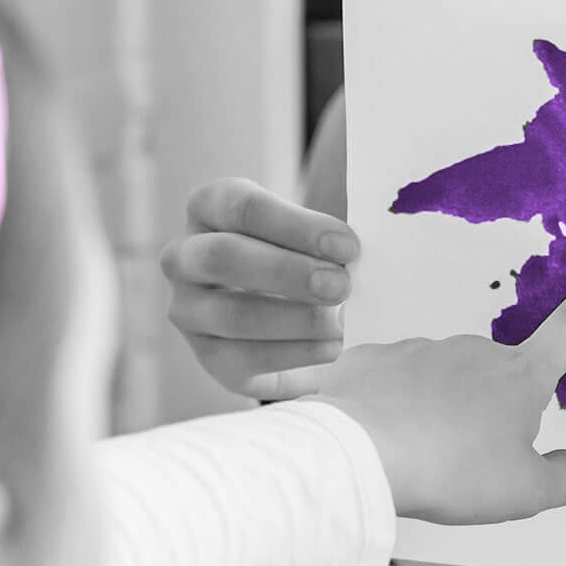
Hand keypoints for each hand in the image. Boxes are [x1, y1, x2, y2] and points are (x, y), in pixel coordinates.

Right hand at [160, 178, 355, 401]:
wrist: (302, 320)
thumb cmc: (312, 259)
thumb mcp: (319, 230)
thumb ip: (334, 221)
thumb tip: (380, 210)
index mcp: (210, 208)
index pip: (239, 206)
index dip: (296, 226)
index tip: (348, 246)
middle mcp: (185, 257)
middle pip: (224, 257)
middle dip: (287, 272)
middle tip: (341, 286)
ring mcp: (189, 310)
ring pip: (231, 314)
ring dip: (293, 319)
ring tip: (340, 322)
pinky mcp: (209, 357)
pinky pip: (242, 359)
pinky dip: (293, 354)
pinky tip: (332, 347)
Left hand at [315, 255, 565, 523]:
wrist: (359, 455)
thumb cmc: (452, 471)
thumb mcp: (524, 493)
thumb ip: (562, 479)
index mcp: (521, 376)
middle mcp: (473, 350)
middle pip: (496, 377)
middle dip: (489, 410)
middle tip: (469, 461)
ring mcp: (419, 350)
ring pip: (440, 381)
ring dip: (437, 410)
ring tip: (419, 457)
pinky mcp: (370, 359)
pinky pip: (391, 384)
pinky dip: (391, 409)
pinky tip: (382, 440)